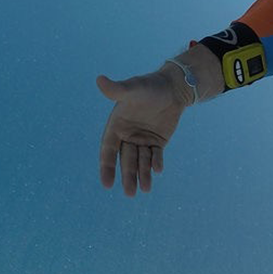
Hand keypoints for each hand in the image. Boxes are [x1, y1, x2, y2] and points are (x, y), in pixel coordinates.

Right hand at [96, 66, 189, 195]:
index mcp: (116, 126)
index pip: (108, 150)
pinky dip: (156, 163)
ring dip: (142, 175)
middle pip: (125, 160)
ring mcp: (142, 140)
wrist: (172, 87)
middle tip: (130, 193)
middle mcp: (127, 135)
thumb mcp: (133, 88)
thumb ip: (117, 89)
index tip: (107, 184)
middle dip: (127, 176)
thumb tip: (100, 80)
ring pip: (140, 161)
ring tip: (145, 189)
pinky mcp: (157, 142)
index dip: (107, 167)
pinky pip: (155, 156)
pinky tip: (158, 171)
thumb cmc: (149, 85)